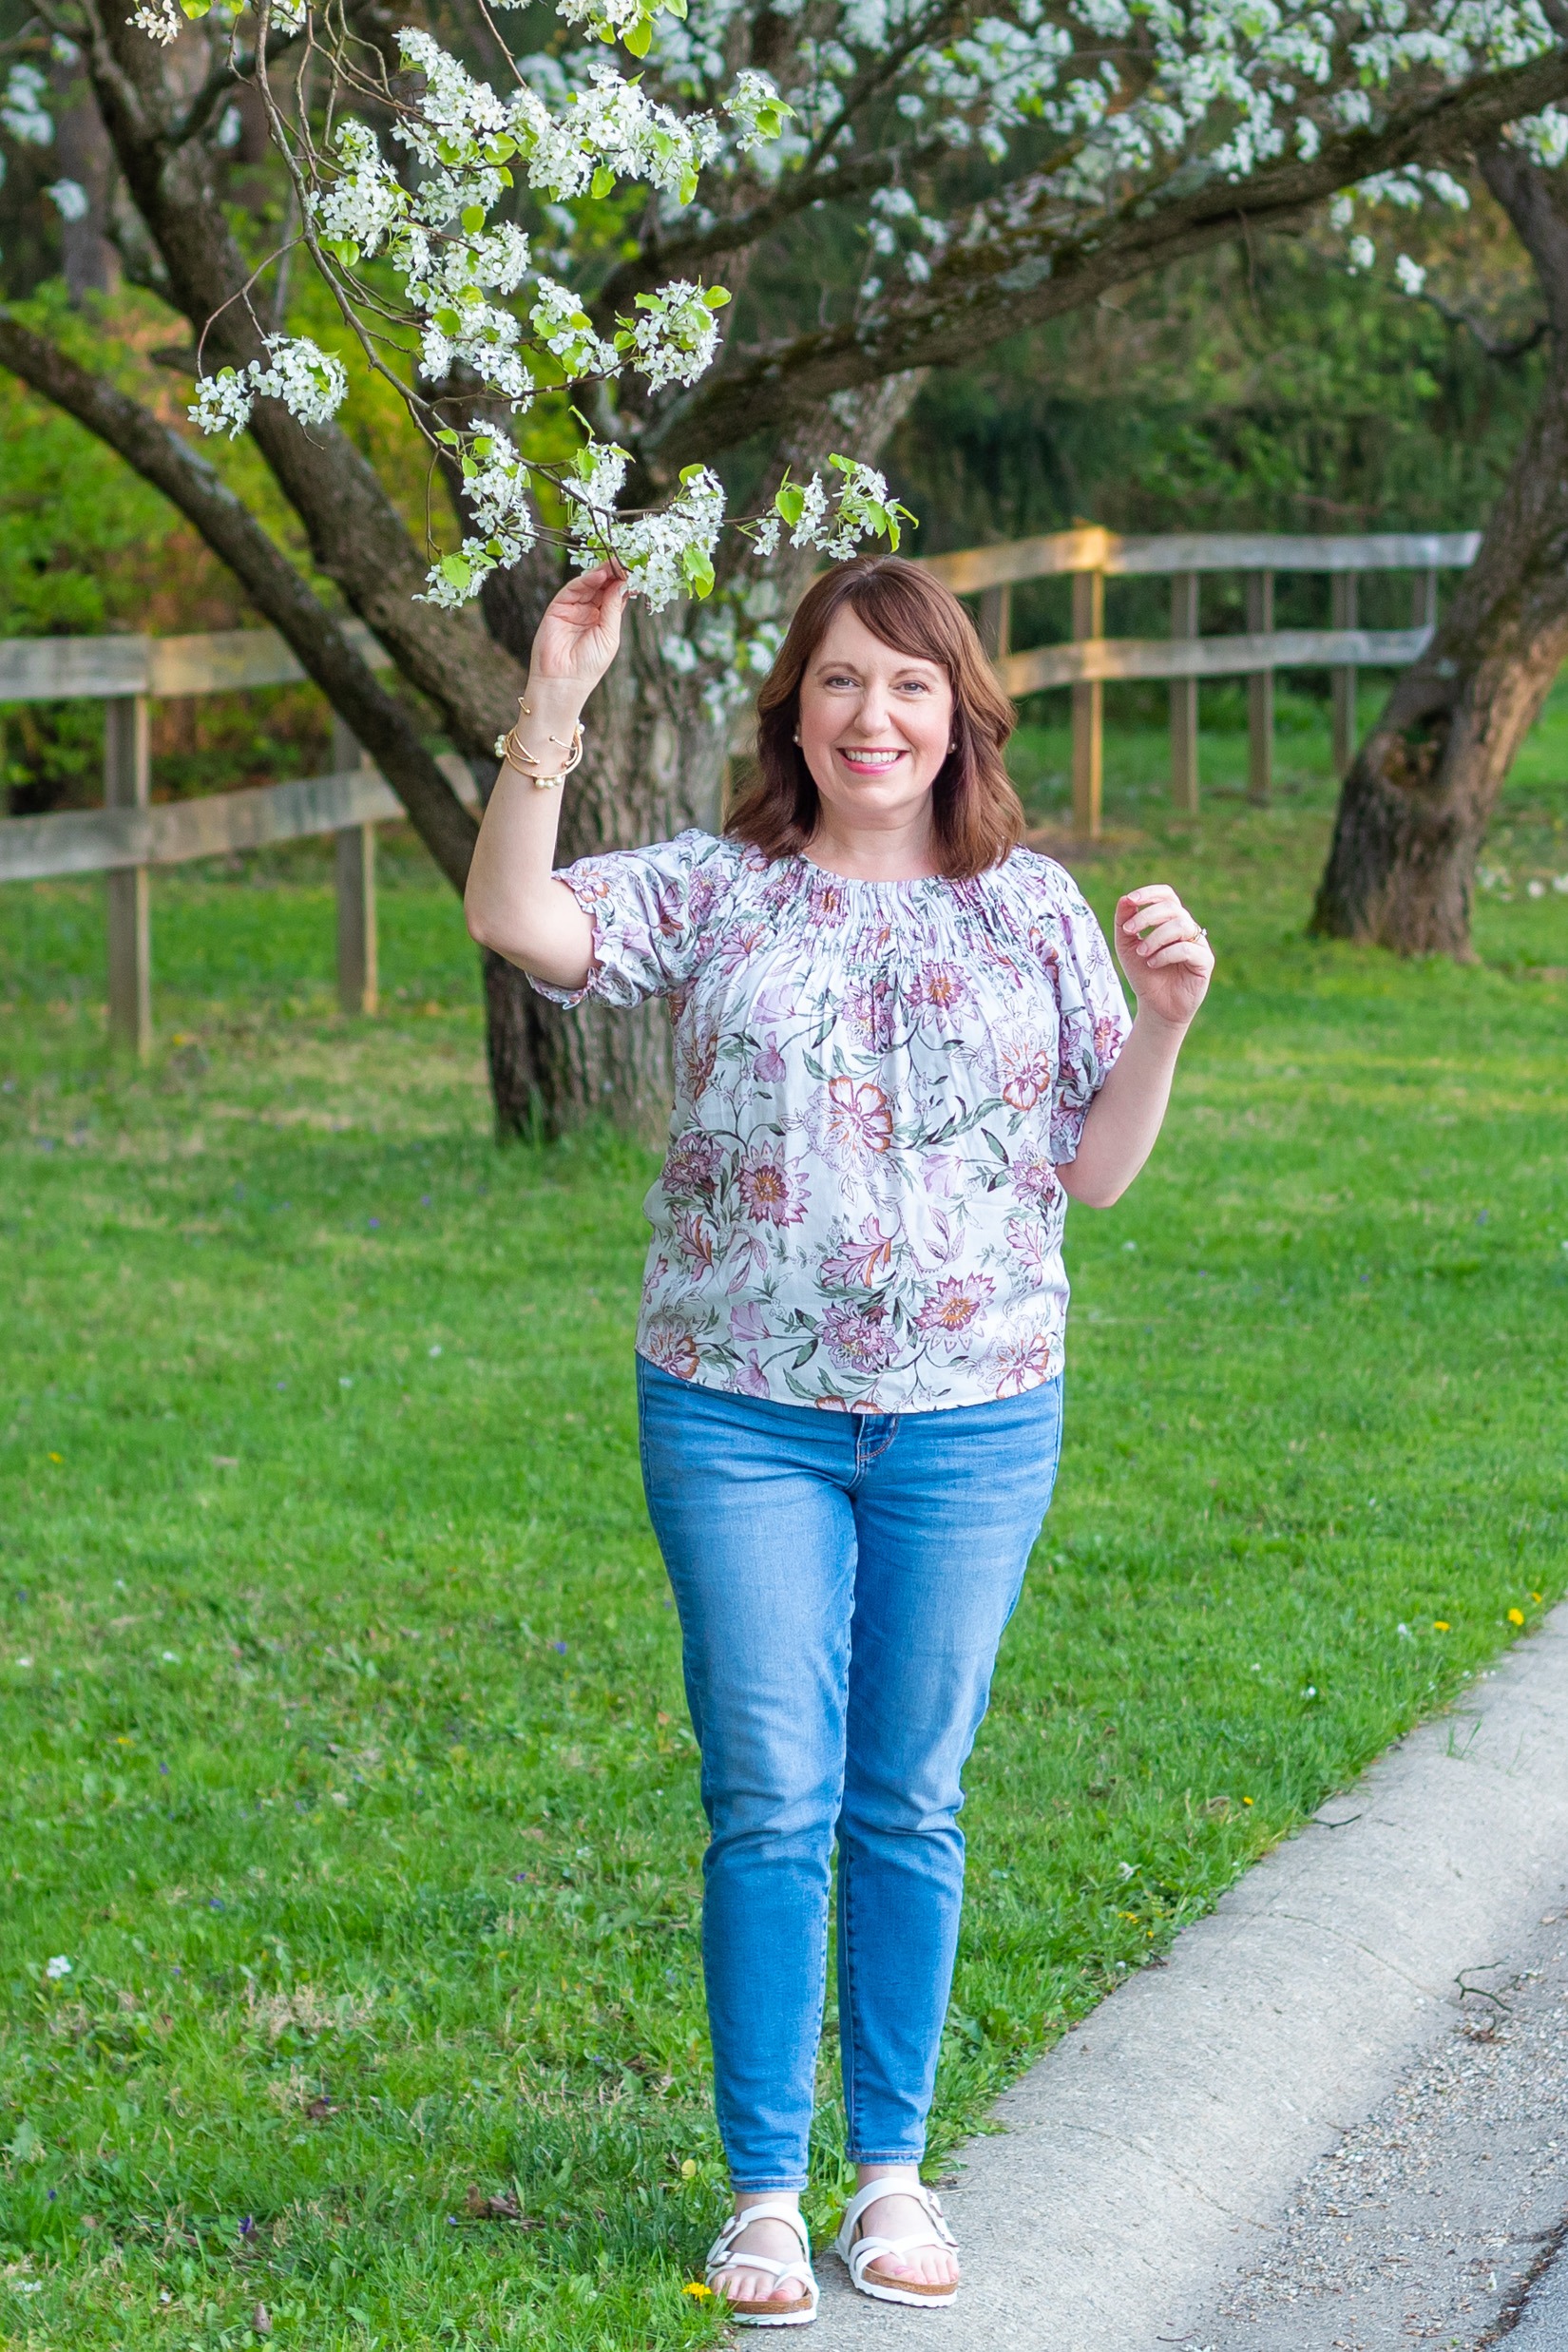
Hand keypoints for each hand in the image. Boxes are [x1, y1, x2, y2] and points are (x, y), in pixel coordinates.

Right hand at [527, 561, 628, 698]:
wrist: (563, 680)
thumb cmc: (589, 664)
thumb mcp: (609, 635)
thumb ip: (614, 608)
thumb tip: (622, 583)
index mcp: (604, 620)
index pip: (615, 595)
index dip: (624, 583)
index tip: (635, 570)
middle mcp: (589, 612)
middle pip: (603, 586)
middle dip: (614, 573)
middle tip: (624, 560)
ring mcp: (574, 608)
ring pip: (589, 585)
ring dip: (601, 573)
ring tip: (613, 564)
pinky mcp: (558, 607)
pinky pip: (573, 589)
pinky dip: (585, 580)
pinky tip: (598, 575)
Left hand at [1114, 884, 1213, 1028]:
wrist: (1155, 1006)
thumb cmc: (1143, 974)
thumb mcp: (1126, 947)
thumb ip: (1124, 922)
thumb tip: (1125, 899)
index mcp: (1170, 920)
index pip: (1167, 895)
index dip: (1150, 893)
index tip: (1131, 901)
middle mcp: (1187, 928)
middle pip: (1172, 907)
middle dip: (1147, 916)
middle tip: (1129, 931)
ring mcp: (1198, 943)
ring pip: (1181, 925)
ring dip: (1156, 937)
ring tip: (1141, 953)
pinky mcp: (1205, 961)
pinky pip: (1187, 949)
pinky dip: (1166, 954)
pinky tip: (1153, 963)